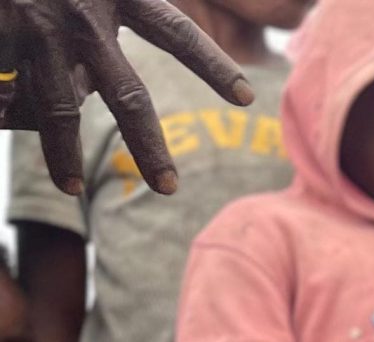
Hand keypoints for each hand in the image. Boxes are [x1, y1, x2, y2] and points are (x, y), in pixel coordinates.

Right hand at [1, 0, 253, 195]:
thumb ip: (126, 7)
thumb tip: (132, 60)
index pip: (176, 33)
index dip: (210, 63)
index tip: (247, 97)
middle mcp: (84, 12)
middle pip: (127, 94)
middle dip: (148, 145)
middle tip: (168, 187)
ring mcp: (41, 26)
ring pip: (60, 106)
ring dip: (64, 152)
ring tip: (72, 188)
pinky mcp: (3, 32)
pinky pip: (12, 91)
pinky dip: (10, 113)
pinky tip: (12, 132)